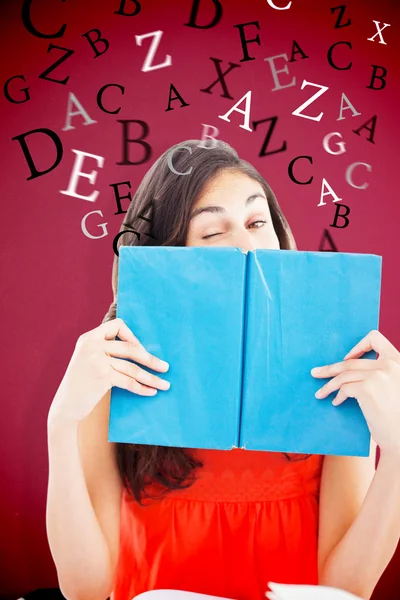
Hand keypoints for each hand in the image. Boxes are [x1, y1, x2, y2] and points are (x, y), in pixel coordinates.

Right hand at [49, 317, 169, 424]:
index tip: (141, 351)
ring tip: (165, 385)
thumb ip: (106, 351)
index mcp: (89, 338)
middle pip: (130, 348)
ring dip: (152, 377)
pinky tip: (151, 392)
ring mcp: (97, 360)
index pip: (117, 325)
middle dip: (150, 359)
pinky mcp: (102, 376)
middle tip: (166, 368)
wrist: (66, 405)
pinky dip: (142, 387)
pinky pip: (129, 380)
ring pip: (132, 367)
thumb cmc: (82, 384)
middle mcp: (92, 345)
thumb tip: (141, 351)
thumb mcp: (89, 360)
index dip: (133, 336)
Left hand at [311, 330, 399, 457]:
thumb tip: (352, 371)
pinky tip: (336, 402)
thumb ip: (382, 375)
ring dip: (328, 384)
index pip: (376, 339)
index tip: (347, 358)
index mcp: (399, 362)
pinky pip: (344, 388)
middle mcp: (390, 365)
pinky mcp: (368, 389)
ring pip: (344, 375)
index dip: (359, 346)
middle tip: (316, 373)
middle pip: (352, 362)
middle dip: (331, 369)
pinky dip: (337, 395)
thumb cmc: (397, 418)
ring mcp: (378, 376)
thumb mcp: (396, 388)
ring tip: (319, 393)